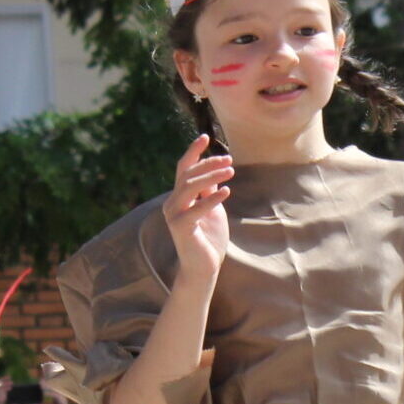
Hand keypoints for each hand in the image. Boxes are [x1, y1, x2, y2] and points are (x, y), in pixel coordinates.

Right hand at [164, 136, 234, 279]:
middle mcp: (172, 203)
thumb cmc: (209, 238)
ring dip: (211, 177)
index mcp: (179, 197)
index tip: (206, 137)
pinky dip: (212, 199)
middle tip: (230, 161)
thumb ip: (209, 192)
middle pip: (188, 174)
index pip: (183, 168)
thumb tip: (215, 173)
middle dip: (209, 164)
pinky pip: (196, 208)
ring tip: (231, 172)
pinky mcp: (181, 227)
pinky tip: (227, 191)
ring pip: (190, 187)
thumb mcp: (212, 209)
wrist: (204, 267)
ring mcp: (174, 215)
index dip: (193, 151)